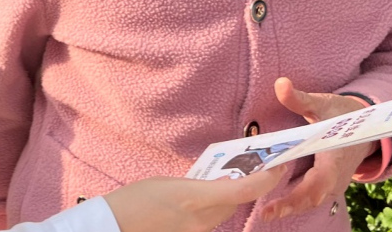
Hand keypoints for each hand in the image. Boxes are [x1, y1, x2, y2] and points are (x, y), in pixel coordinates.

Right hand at [104, 168, 281, 231]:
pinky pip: (211, 221)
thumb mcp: (168, 183)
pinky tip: (201, 197)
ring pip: (225, 212)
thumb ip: (199, 183)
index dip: (265, 179)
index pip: (243, 190)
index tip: (276, 167)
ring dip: (228, 196)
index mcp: (195, 199)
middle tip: (249, 166)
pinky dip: (214, 207)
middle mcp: (201, 220)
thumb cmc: (134, 200)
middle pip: (237, 202)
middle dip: (245, 185)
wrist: (115, 226)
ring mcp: (197, 231)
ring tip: (221, 179)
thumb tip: (220, 183)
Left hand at [257, 78, 376, 221]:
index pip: (316, 185)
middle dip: (289, 207)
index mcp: (335, 159)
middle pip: (312, 198)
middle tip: (265, 214)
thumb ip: (300, 98)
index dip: (295, 198)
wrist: (369, 123)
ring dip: (292, 207)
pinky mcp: (330, 182)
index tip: (272, 207)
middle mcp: (336, 176)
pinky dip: (297, 201)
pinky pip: (313, 196)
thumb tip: (280, 84)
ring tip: (267, 212)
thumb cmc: (344, 113)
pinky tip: (276, 204)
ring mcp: (334, 182)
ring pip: (313, 200)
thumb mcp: (323, 103)